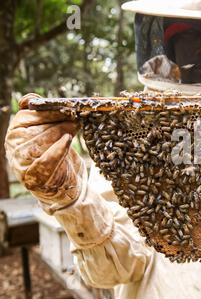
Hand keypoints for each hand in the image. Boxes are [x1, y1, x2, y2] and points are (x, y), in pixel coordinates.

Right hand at [5, 93, 84, 211]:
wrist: (67, 187)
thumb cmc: (60, 156)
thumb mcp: (51, 132)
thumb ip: (43, 116)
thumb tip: (32, 98)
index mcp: (15, 133)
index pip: (25, 115)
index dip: (47, 110)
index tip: (67, 107)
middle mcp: (13, 148)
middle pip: (34, 128)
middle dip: (57, 121)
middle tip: (75, 119)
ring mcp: (20, 164)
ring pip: (39, 142)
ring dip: (60, 133)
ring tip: (73, 130)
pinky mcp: (32, 179)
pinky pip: (45, 160)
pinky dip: (58, 150)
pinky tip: (67, 141)